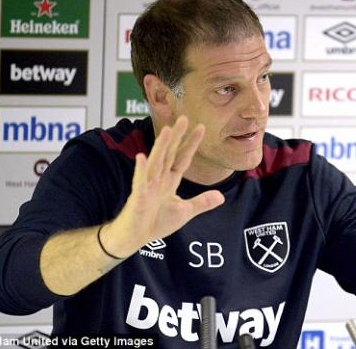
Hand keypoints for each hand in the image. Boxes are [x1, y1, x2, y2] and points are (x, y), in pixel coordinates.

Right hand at [102, 116, 224, 257]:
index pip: (182, 158)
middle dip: (177, 137)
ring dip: (161, 147)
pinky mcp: (138, 197)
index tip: (201, 128)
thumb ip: (201, 202)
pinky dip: (141, 170)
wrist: (134, 237)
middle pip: (169, 154)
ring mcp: (147, 187)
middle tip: (184, 118)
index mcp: (169, 181)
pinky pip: (139, 182)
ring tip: (167, 131)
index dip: (191, 143)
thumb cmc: (155, 223)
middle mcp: (158, 179)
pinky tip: (142, 157)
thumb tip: (221, 197)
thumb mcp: (184, 212)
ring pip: (156, 162)